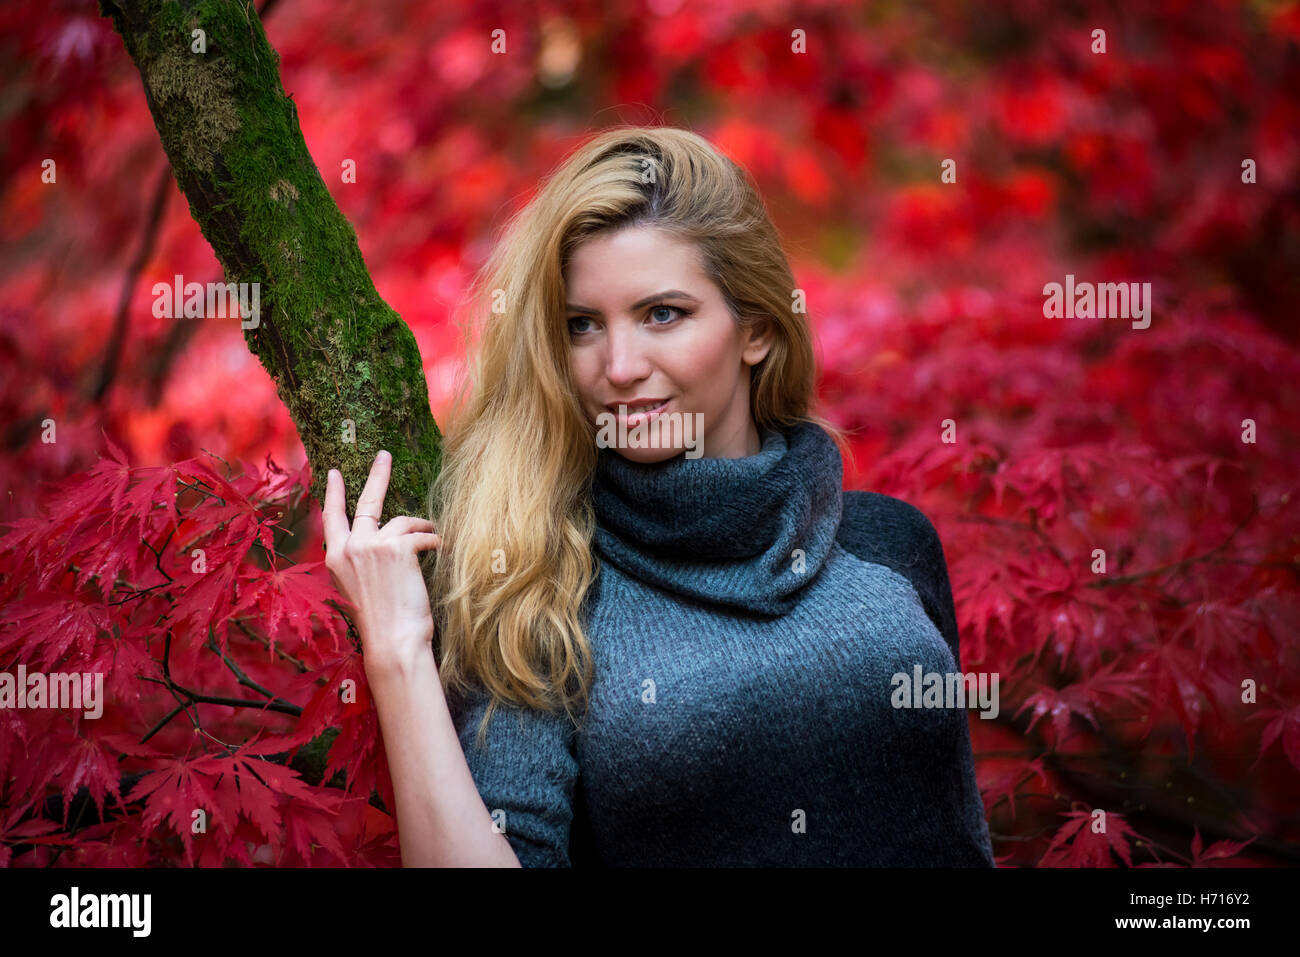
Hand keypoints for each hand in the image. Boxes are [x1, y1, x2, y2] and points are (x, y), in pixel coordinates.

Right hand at [321, 449, 441, 672]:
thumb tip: (384, 541)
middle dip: (377, 475)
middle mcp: (350, 548)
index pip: (332, 518)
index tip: (334, 473)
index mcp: (336, 559)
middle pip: (366, 502)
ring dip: (421, 528)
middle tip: (384, 454)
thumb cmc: (382, 623)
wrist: (393, 642)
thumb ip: (363, 562)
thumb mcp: (360, 588)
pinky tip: (440, 553)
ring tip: (433, 536)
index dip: (334, 494)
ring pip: (403, 521)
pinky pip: (424, 535)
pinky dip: (435, 542)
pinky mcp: (398, 548)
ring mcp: (372, 545)